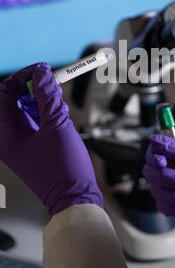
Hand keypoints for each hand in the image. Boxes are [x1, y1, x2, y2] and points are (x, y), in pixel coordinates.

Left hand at [0, 63, 102, 215]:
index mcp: (6, 134)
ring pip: (25, 108)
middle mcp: (8, 137)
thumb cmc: (63, 168)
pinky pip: (34, 120)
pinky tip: (61, 116)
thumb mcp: (57, 124)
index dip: (22, 77)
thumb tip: (43, 72)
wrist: (74, 197)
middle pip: (12, 100)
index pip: (4, 94)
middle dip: (33, 89)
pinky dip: (46, 113)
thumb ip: (48, 95)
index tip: (42, 69)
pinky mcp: (31, 145)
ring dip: (42, 101)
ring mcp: (19, 142)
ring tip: (59, 105)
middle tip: (52, 84)